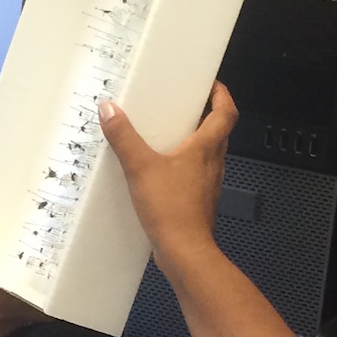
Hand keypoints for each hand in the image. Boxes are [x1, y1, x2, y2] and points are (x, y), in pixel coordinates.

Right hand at [0, 240, 38, 336]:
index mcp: (4, 300)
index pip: (38, 292)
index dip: (43, 279)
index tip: (44, 263)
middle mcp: (6, 320)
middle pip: (30, 304)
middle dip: (30, 287)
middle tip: (25, 267)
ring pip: (13, 313)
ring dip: (11, 298)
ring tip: (1, 276)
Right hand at [98, 83, 236, 264]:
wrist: (184, 252)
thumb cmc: (171, 208)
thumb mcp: (141, 167)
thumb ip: (124, 138)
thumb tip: (109, 109)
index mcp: (207, 148)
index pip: (227, 113)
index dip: (223, 95)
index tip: (213, 84)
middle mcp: (213, 163)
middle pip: (219, 132)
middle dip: (207, 115)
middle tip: (188, 105)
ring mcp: (208, 184)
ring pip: (209, 154)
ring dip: (197, 141)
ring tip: (172, 135)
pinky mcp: (199, 201)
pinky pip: (196, 175)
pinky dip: (185, 166)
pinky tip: (163, 171)